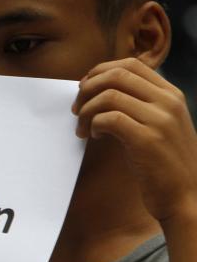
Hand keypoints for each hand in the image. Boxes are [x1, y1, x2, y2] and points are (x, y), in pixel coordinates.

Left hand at [72, 58, 196, 222]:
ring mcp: (160, 120)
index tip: (85, 88)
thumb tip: (98, 89)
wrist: (186, 197)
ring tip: (83, 128)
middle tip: (76, 108)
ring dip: (86, 110)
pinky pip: (109, 118)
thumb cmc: (166, 162)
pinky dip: (94, 125)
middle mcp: (168, 102)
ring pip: (108, 96)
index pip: (131, 64)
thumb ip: (140, 103)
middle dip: (88, 88)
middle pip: (117, 74)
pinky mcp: (147, 139)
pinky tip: (95, 137)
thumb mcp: (162, 124)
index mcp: (171, 94)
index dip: (100, 71)